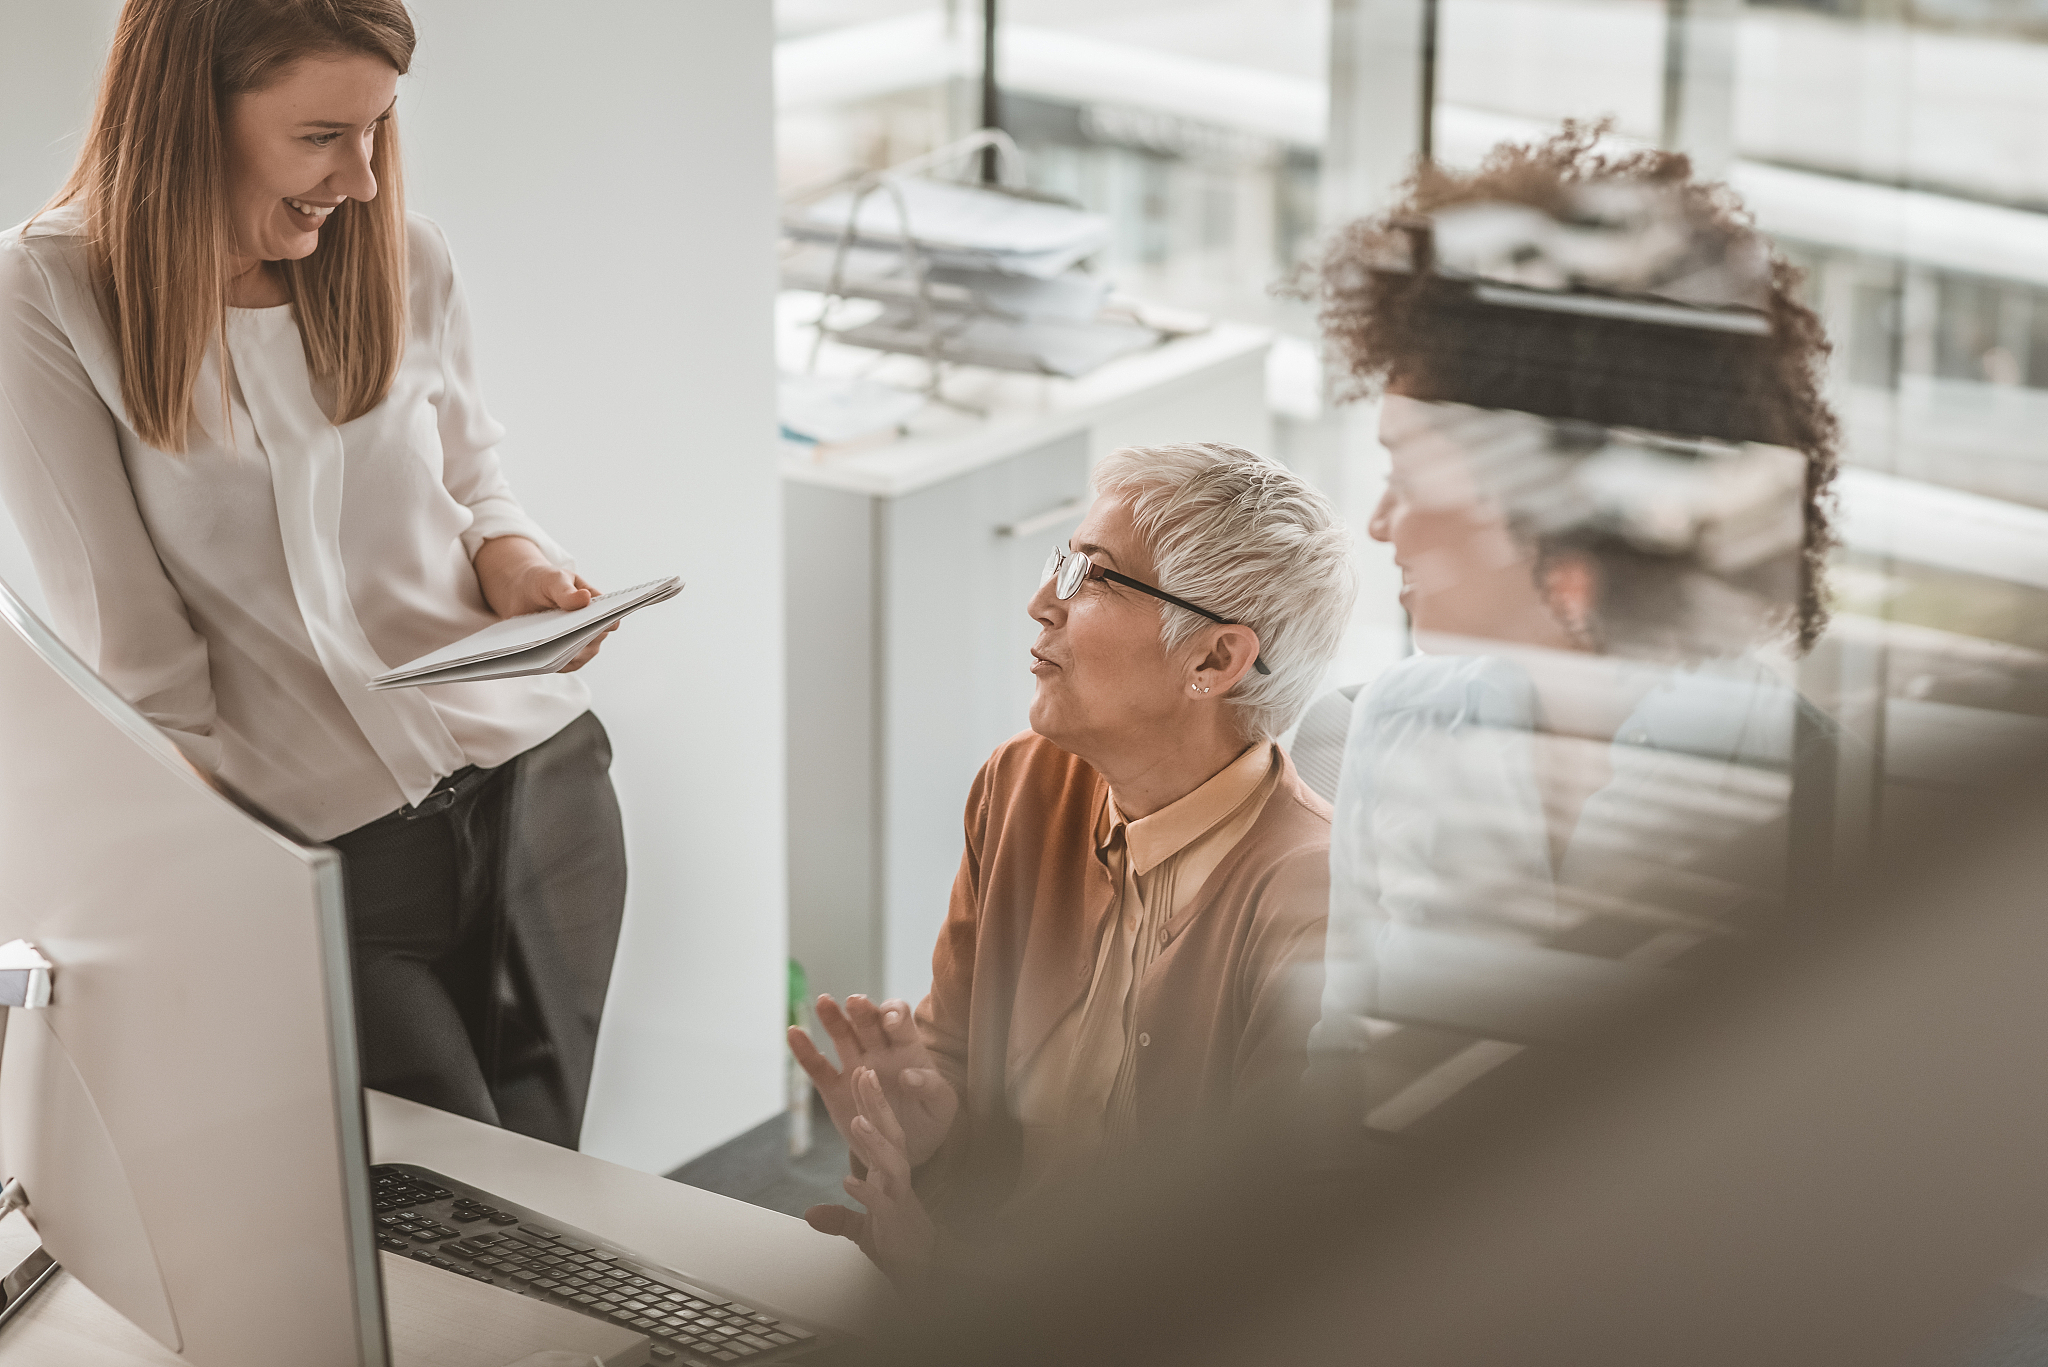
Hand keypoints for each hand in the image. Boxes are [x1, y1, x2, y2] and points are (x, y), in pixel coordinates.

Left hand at [472, 534, 616, 670]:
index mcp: (597, 606)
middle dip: (580, 641)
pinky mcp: (563, 655)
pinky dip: (554, 663)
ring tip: (549, 649)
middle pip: (594, 641)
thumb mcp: (553, 579)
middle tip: (562, 639)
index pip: (611, 620)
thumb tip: (585, 598)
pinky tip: (541, 658)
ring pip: (579, 657)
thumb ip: (566, 590)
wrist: (521, 592)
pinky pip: (563, 665)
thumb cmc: (543, 581)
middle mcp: (593, 628)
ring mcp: (579, 644)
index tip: (592, 626)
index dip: (606, 624)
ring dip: (566, 654)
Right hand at [787, 994, 956, 1168]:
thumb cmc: (929, 1119)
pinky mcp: (835, 1090)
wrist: (908, 1148)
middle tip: (855, 1001)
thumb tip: (909, 1075)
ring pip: (841, 1036)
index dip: (894, 1015)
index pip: (900, 1021)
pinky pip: (817, 1066)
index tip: (890, 1022)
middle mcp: (879, 1051)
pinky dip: (804, 1049)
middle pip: (868, 1022)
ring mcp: (855, 1067)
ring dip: (832, 1017)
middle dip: (862, 1010)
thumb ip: (933, 1088)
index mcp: (907, 1050)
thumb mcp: (943, 1106)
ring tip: (823, 1002)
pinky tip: (793, 1032)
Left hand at [804, 1067, 937, 1290]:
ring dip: (874, 1142)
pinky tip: (848, 1183)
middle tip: (865, 1073)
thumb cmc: (896, 1245)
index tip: (860, 1073)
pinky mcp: (897, 1220)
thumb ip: (839, 1218)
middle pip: (890, 1133)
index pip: (880, 1130)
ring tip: (858, 1124)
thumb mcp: (861, 1231)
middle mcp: (897, 1178)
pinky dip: (866, 1192)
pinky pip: (882, 1202)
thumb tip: (809, 1214)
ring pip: (891, 1162)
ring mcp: (899, 1198)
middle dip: (876, 1105)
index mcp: (889, 1172)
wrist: (919, 1274)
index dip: (869, 1103)